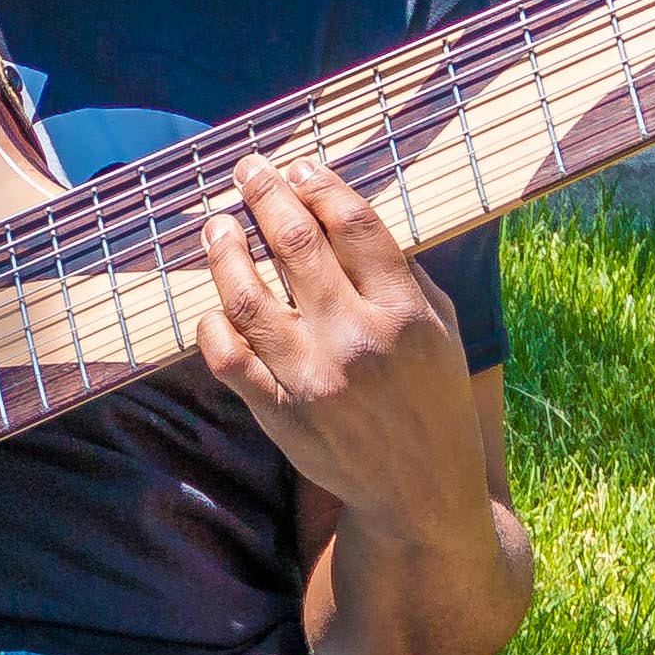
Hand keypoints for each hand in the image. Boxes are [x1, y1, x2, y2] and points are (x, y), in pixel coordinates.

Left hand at [197, 153, 486, 523]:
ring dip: (225, 250)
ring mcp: (314, 379)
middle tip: (247, 171)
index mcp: (405, 312)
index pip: (353, 224)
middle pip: (297, 246)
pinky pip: (227, 359)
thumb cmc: (432, 397)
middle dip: (264, 195)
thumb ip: (403, 272)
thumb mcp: (441, 328)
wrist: (419, 490)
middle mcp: (359, 341)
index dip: (318, 183)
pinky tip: (214, 303)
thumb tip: (345, 210)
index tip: (297, 165)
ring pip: (248, 297)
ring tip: (218, 225)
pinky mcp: (281, 414)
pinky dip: (212, 324)